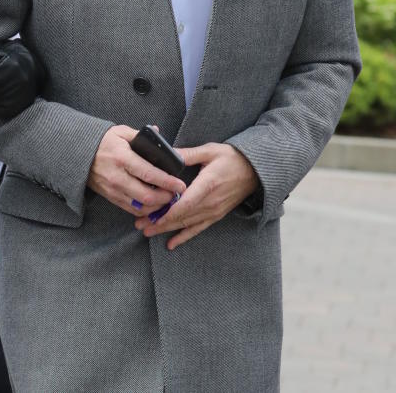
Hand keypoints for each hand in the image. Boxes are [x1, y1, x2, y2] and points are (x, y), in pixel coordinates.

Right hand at [86, 125, 186, 216]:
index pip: (149, 174)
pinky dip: (145, 210)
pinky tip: (154, 204)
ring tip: (167, 200)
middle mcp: (118, 177)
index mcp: (123, 158)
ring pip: (140, 207)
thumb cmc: (102, 141)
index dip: (168, 182)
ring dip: (157, 207)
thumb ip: (140, 134)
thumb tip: (158, 132)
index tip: (181, 185)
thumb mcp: (120, 132)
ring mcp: (113, 190)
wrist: (77, 154)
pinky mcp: (111, 197)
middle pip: (147, 196)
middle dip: (166, 198)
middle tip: (176, 194)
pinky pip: (132, 210)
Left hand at [134, 142, 259, 250]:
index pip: (185, 203)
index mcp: (207, 185)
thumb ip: (188, 154)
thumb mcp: (209, 151)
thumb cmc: (232, 158)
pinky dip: (184, 237)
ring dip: (167, 229)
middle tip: (140, 225)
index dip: (168, 211)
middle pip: (181, 216)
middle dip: (159, 222)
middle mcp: (210, 202)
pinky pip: (198, 229)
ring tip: (147, 232)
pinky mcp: (215, 215)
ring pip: (186, 224)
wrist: (255, 171)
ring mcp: (213, 211)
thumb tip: (168, 154)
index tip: (151, 215)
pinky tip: (171, 244)